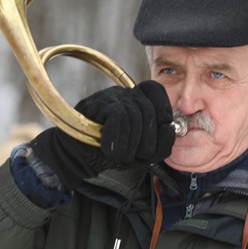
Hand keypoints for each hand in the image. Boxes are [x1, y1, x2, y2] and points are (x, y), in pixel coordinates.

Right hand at [29, 80, 174, 189]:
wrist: (78, 157)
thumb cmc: (112, 153)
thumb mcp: (143, 154)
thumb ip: (162, 144)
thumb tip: (169, 128)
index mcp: (137, 99)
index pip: (157, 91)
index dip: (163, 112)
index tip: (157, 134)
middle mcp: (124, 93)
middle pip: (149, 109)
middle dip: (146, 140)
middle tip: (134, 155)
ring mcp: (109, 96)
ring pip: (135, 114)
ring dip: (131, 144)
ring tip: (120, 156)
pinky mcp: (95, 105)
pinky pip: (118, 117)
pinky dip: (117, 138)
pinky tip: (110, 150)